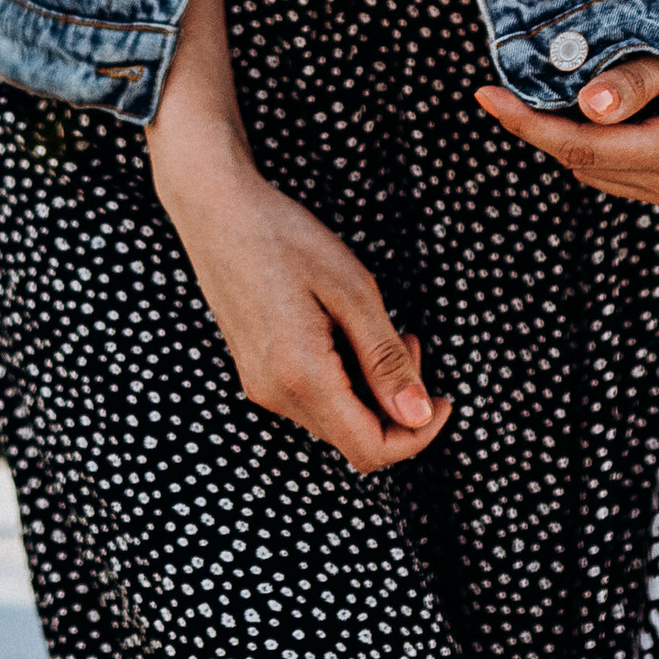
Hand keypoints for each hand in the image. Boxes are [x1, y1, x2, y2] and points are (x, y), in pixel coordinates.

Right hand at [148, 126, 449, 474]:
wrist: (216, 209)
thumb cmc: (285, 238)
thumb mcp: (353, 291)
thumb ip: (386, 360)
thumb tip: (419, 415)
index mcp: (302, 377)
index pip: (370, 450)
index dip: (416, 435)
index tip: (443, 399)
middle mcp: (276, 394)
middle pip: (354, 440)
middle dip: (397, 405)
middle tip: (411, 342)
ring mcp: (261, 385)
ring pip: (335, 420)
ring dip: (371, 390)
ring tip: (385, 330)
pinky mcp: (257, 371)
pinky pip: (312, 398)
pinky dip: (345, 379)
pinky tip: (349, 332)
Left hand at [474, 57, 658, 213]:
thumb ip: (639, 78)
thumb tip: (586, 108)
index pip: (586, 147)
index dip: (528, 123)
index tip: (484, 94)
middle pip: (583, 161)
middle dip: (544, 122)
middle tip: (515, 77)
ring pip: (592, 170)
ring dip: (570, 132)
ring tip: (576, 81)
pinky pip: (612, 172)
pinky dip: (594, 142)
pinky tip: (602, 105)